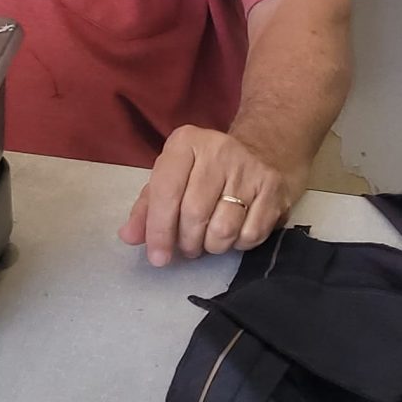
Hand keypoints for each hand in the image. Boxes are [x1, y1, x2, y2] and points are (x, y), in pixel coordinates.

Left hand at [119, 126, 292, 267]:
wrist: (260, 152)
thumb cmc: (203, 171)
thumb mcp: (170, 179)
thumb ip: (146, 208)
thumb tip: (129, 236)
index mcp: (185, 143)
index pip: (166, 192)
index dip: (158, 230)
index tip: (157, 258)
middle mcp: (218, 149)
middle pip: (194, 214)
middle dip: (187, 242)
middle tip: (188, 247)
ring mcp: (249, 167)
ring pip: (223, 229)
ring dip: (212, 246)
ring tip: (209, 239)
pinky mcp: (272, 186)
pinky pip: (250, 234)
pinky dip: (238, 244)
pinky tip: (234, 232)